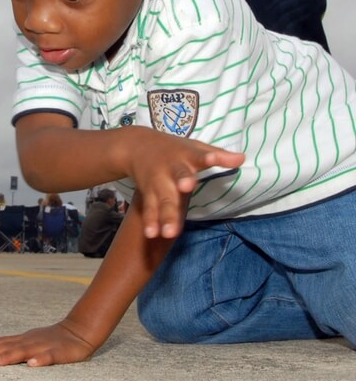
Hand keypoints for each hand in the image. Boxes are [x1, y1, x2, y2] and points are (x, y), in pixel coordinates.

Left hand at [0, 321, 95, 366]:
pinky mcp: (58, 352)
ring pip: (24, 350)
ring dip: (8, 356)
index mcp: (23, 339)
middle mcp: (30, 341)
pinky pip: (48, 356)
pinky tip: (31, 365)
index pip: (1, 342)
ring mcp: (43, 345)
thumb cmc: (51, 339)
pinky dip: (39, 360)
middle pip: (7, 346)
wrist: (79, 331)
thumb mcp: (31, 341)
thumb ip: (14, 347)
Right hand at [126, 128, 243, 238]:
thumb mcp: (195, 147)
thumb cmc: (174, 150)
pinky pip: (150, 209)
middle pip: (178, 176)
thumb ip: (218, 155)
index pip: (199, 155)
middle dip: (182, 182)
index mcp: (186, 155)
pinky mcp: (147, 194)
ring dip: (166, 215)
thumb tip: (243, 159)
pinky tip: (152, 234)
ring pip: (163, 199)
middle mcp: (171, 169)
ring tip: (170, 232)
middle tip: (187, 187)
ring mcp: (158, 182)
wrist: (136, 146)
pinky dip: (150, 221)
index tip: (213, 158)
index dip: (208, 157)